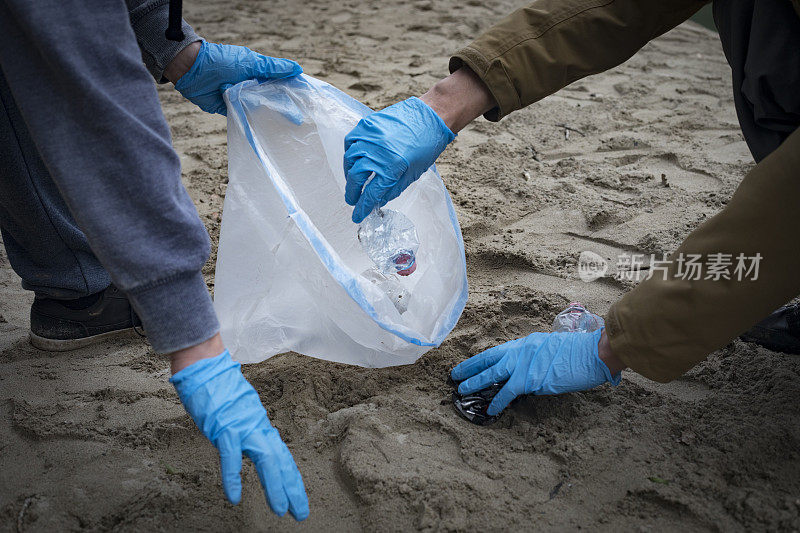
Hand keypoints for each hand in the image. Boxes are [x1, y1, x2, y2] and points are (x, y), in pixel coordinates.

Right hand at [170, 350, 308, 520]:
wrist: (205, 365)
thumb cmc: (217, 388)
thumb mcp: (237, 413)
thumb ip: (244, 430)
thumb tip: (245, 446)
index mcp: (260, 425)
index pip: (282, 456)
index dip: (291, 479)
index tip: (298, 499)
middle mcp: (257, 427)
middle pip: (281, 461)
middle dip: (292, 489)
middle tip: (301, 513)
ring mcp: (242, 427)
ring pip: (266, 460)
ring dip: (274, 486)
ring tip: (280, 509)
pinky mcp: (224, 427)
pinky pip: (231, 456)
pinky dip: (234, 476)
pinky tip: (235, 496)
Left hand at [174, 41, 301, 115]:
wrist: (191, 70)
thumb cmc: (222, 61)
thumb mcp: (250, 62)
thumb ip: (273, 67)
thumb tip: (298, 68)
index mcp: (258, 72)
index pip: (280, 81)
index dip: (293, 89)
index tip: (307, 99)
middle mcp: (251, 85)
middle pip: (272, 98)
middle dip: (285, 107)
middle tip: (301, 119)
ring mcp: (241, 98)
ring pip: (260, 109)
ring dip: (271, 116)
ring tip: (289, 127)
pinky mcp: (230, 109)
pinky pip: (245, 117)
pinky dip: (254, 123)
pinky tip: (267, 131)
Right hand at [343, 97, 454, 222]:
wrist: (430, 117)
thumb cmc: (426, 146)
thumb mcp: (412, 173)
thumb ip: (393, 188)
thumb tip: (377, 201)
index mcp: (392, 167)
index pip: (371, 193)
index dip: (362, 207)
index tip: (357, 215)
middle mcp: (378, 152)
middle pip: (356, 178)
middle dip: (352, 192)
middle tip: (352, 199)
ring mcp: (371, 137)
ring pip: (349, 159)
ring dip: (349, 173)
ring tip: (353, 181)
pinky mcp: (368, 125)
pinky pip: (351, 141)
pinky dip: (350, 152)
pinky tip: (354, 160)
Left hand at [450, 329, 620, 415]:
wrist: (593, 353)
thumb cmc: (578, 354)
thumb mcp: (551, 350)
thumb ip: (535, 359)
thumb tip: (526, 373)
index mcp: (527, 343)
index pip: (498, 351)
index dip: (481, 359)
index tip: (468, 365)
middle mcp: (522, 350)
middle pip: (489, 359)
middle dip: (470, 368)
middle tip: (454, 375)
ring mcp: (526, 363)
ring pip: (493, 373)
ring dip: (475, 382)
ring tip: (461, 390)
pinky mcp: (533, 378)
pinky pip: (509, 391)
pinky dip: (498, 400)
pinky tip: (490, 409)